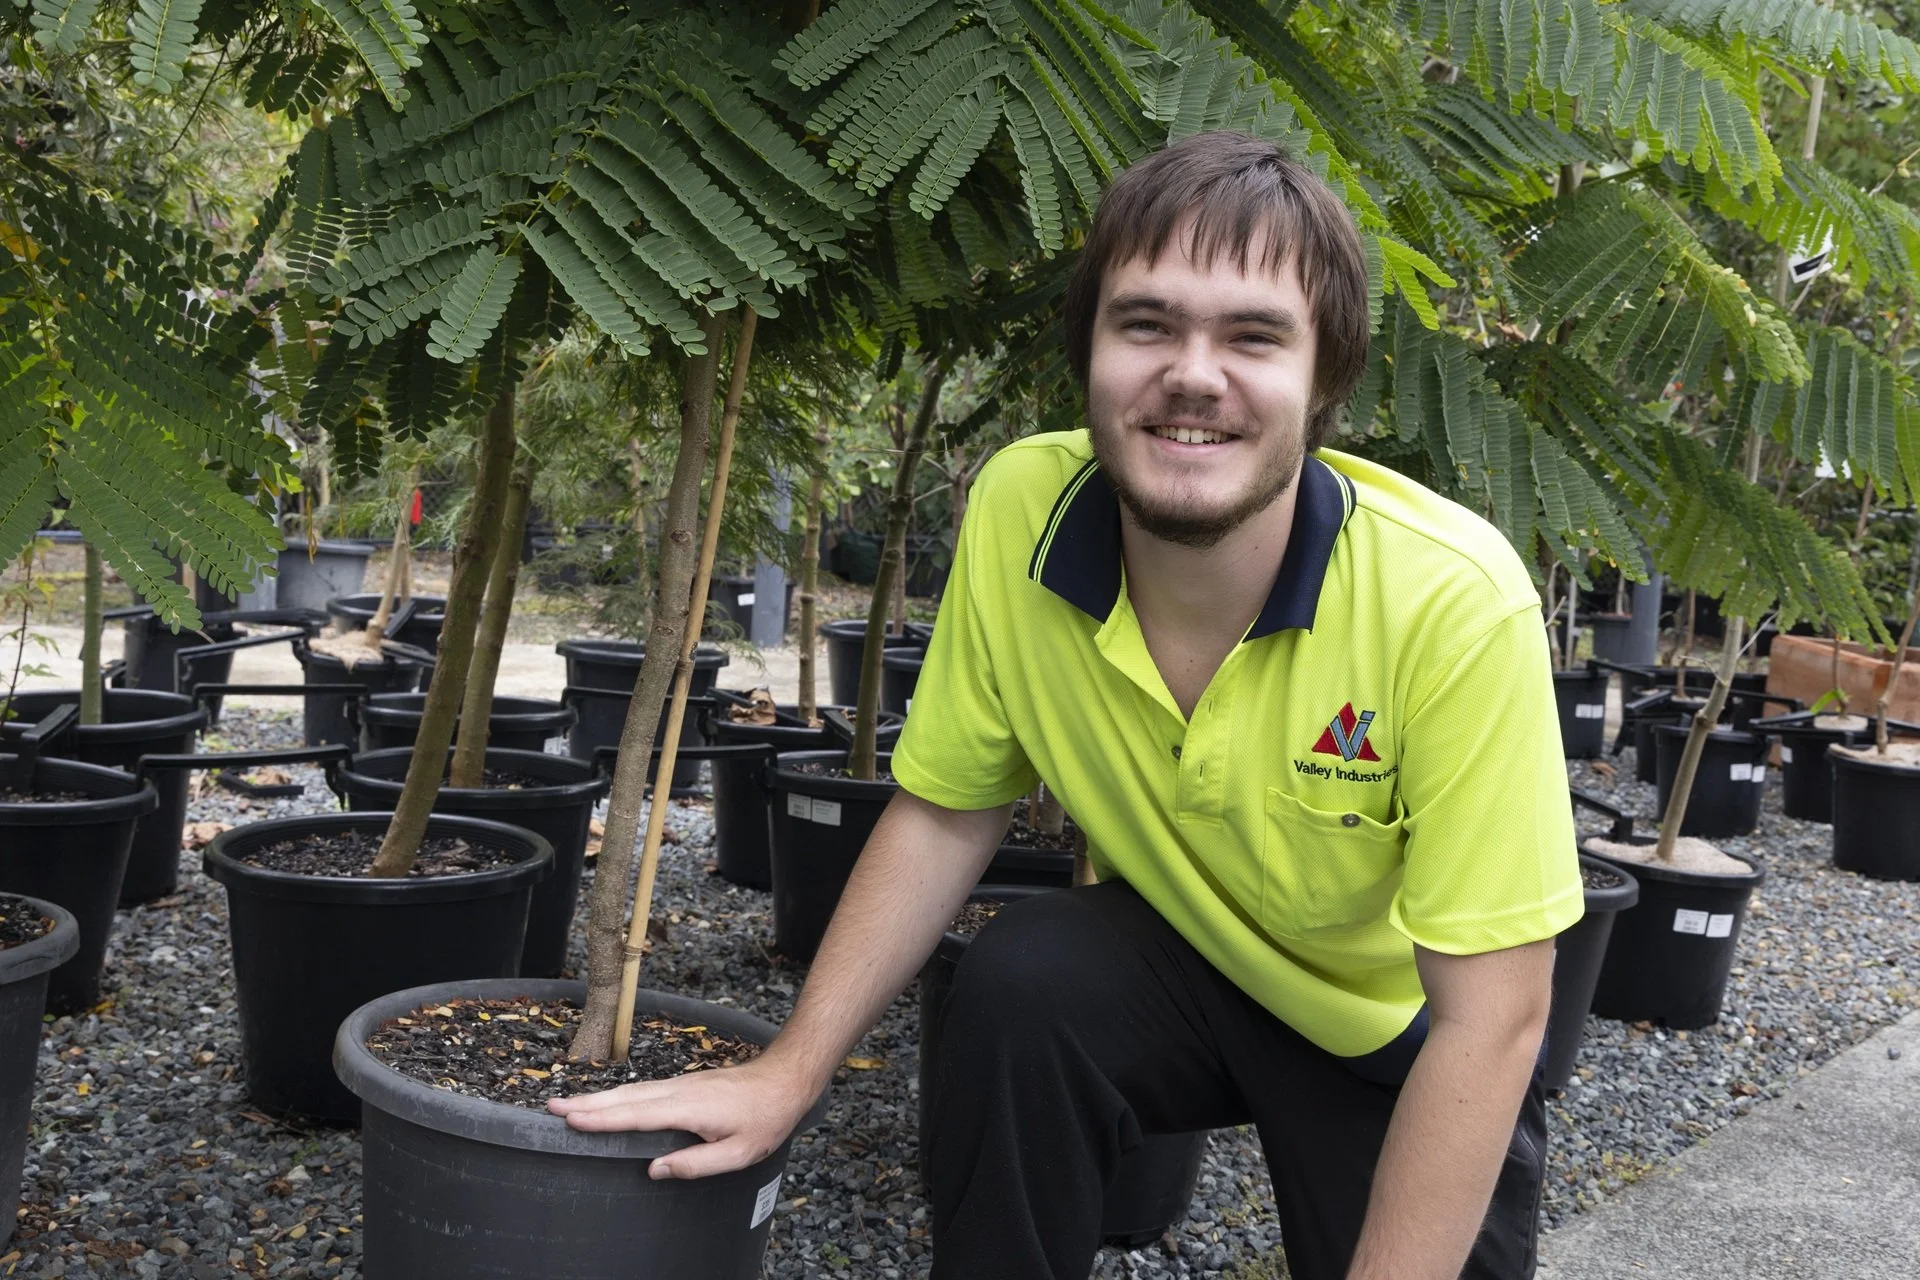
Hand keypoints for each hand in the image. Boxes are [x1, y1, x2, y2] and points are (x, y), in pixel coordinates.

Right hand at [546, 1055, 815, 1179]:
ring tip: (568, 1102)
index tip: (571, 1118)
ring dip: (599, 1097)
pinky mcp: (685, 1085)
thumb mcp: (739, 1154)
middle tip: (552, 1106)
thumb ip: (695, 1164)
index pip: (636, 1115)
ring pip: (633, 1091)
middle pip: (626, 1098)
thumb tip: (654, 1169)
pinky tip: (608, 1101)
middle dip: (588, 1102)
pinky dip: (619, 1095)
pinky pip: (644, 1090)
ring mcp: (681, 1085)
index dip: (602, 1118)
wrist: (785, 1079)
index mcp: (688, 1109)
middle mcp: (679, 1091)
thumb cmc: (765, 1119)